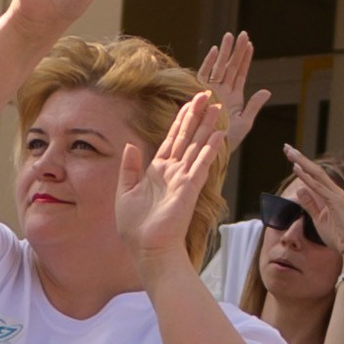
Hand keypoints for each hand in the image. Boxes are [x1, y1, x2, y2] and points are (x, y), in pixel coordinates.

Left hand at [114, 90, 224, 278]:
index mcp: (157, 170)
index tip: (190, 102)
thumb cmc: (136, 227)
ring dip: (207, 125)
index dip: (181, 119)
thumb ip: (129, 168)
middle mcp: (173, 171)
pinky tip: (217, 133)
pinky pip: (200, 164)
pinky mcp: (188, 188)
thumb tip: (130, 145)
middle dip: (197, 114)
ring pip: (197, 145)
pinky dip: (209, 148)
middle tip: (208, 94)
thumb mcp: (125, 192)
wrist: (146, 249)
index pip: (172, 139)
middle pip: (187, 136)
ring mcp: (183, 178)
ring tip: (218, 107)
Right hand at [196, 32, 270, 158]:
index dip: (245, 59)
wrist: (209, 148)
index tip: (250, 44)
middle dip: (236, 51)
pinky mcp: (199, 93)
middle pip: (230, 66)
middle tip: (242, 34)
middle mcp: (222, 91)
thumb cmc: (226, 141)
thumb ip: (254, 105)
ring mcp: (211, 91)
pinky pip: (204, 75)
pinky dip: (209, 63)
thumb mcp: (245, 123)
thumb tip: (267, 91)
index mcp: (234, 97)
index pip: (241, 74)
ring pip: (219, 67)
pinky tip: (215, 51)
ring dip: (225, 52)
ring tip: (230, 36)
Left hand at [280, 144, 343, 267]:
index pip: (315, 175)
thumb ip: (310, 204)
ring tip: (289, 152)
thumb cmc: (337, 236)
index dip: (302, 164)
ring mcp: (337, 195)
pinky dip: (307, 177)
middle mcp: (335, 191)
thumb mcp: (318, 219)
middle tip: (286, 147)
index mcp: (332, 194)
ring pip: (316, 174)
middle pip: (315, 170)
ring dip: (302, 162)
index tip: (290, 156)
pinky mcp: (336, 202)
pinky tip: (296, 168)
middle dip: (300, 157)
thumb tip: (299, 189)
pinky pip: (318, 187)